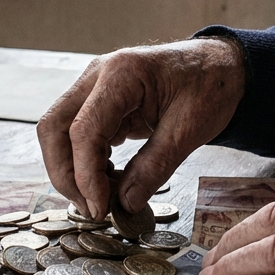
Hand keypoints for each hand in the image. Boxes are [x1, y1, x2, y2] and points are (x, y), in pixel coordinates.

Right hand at [37, 38, 245, 219]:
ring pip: (58, 132)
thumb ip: (155, 167)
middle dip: (64, 174)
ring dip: (71, 170)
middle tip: (90, 207)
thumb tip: (125, 204)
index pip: (83, 129)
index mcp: (122, 74)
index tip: (100, 207)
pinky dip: (85, 161)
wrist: (220, 67)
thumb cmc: (210, 87)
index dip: (85, 175)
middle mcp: (98, 75)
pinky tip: (109, 180)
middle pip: (53, 128)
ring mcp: (94, 86)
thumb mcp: (189, 130)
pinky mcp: (98, 101)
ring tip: (102, 198)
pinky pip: (76, 134)